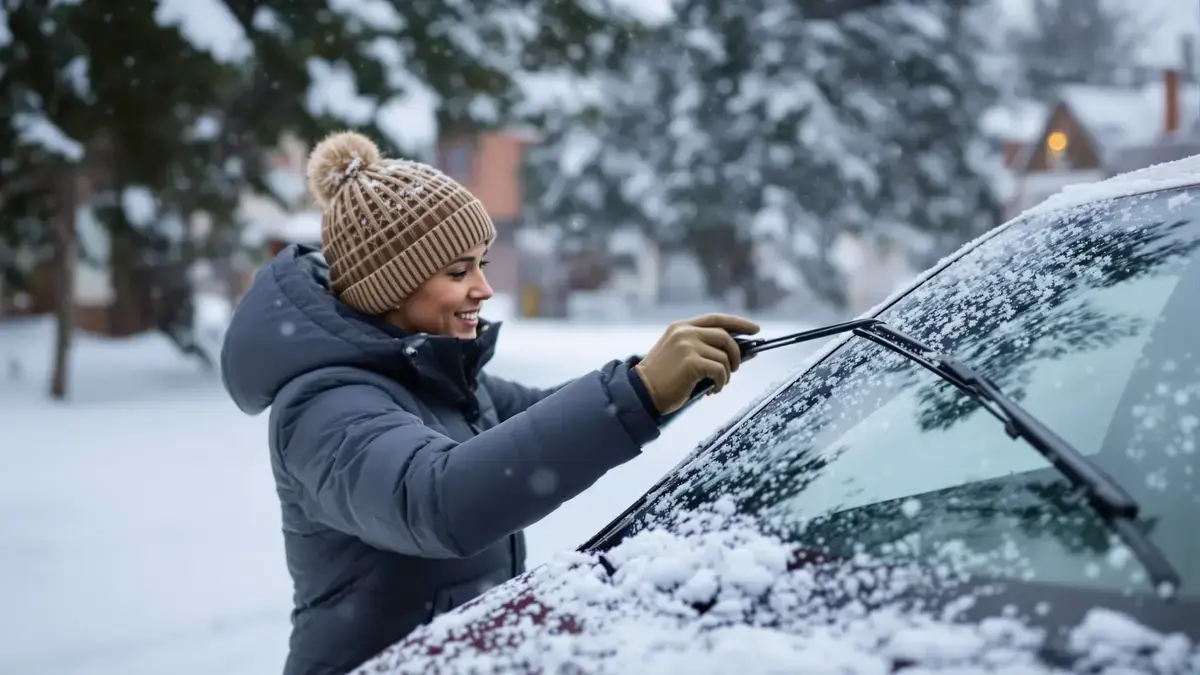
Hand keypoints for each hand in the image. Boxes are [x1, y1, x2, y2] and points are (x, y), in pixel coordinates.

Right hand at [633, 313, 760, 414]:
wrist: (642, 393)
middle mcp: (685, 332)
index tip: (754, 329)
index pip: (716, 319)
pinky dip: (721, 383)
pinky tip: (713, 390)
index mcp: (681, 327)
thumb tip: (741, 353)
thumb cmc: (663, 379)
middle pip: (725, 336)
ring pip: (724, 357)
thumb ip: (705, 349)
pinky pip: (720, 371)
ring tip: (717, 384)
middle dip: (737, 353)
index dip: (738, 323)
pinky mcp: (692, 362)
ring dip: (726, 374)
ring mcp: (688, 346)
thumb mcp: (682, 356)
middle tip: (736, 368)